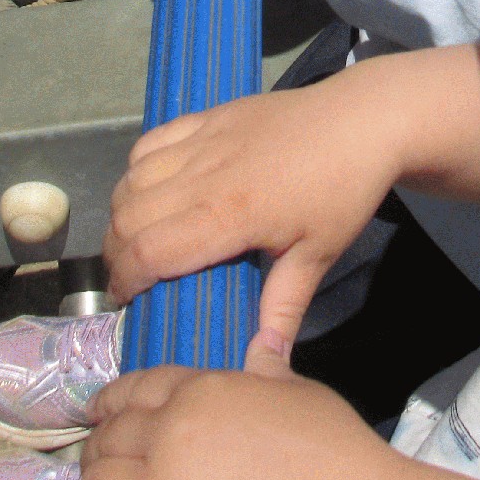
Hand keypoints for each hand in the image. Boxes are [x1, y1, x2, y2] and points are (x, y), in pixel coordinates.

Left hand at [73, 366, 405, 479]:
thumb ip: (263, 368)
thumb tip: (259, 346)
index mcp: (203, 393)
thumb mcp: (295, 390)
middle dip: (100, 452)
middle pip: (107, 440)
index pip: (133, 390)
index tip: (98, 414)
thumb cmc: (337, 451)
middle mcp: (174, 438)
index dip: (109, 402)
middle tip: (102, 467)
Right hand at [103, 74, 401, 359]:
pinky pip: (150, 142)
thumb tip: (265, 362)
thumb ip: (283, 307)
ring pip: (131, 179)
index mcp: (228, 215)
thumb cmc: (343, 190)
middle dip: (116, 253)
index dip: (125, 280)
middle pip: (127, 217)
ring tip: (137, 237)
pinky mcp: (208, 117)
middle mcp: (203, 175)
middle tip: (131, 276)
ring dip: (122, 212)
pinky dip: (137, 170)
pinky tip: (151, 189)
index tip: (128, 302)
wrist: (363, 120)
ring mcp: (202, 140)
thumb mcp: (318, 254)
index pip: (148, 251)